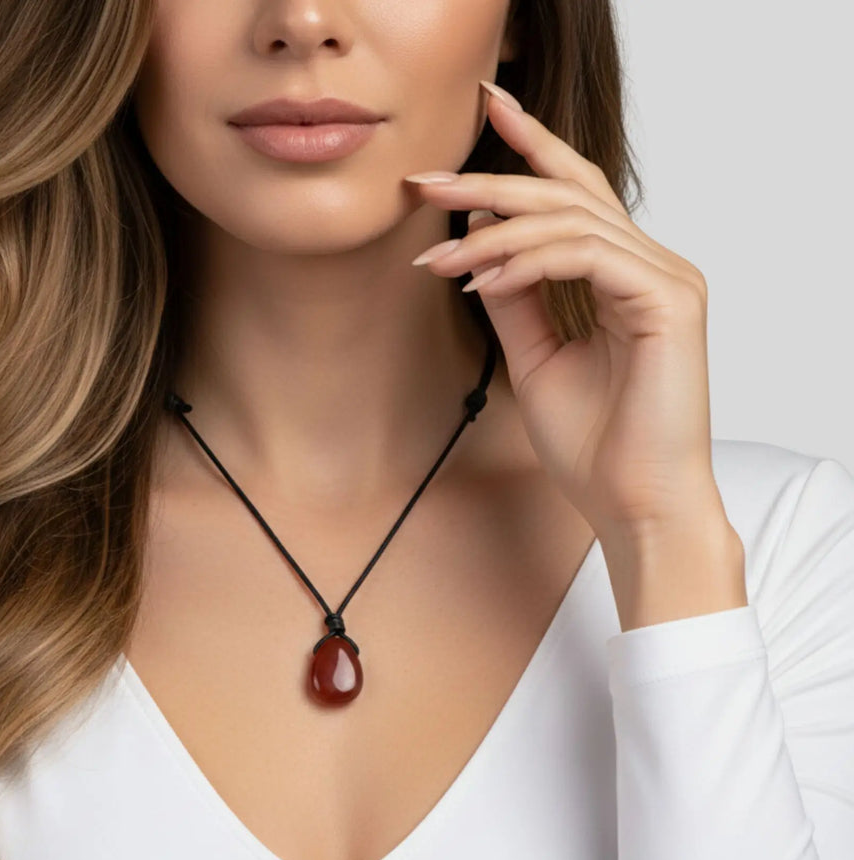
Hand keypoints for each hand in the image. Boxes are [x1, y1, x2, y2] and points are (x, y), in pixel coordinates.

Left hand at [405, 82, 720, 536]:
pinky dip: (527, 261)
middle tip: (425, 178)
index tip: (477, 117)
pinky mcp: (669, 300)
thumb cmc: (594, 445)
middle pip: (570, 191)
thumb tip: (482, 237)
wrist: (634, 506)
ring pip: (571, 220)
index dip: (527, 149)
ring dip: (493, 232)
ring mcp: (667, 279)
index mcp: (627, 275)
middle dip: (492, 178)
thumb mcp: (536, 358)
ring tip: (437, 258)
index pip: (575, 195)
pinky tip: (483, 279)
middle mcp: (653, 265)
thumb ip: (516, 296)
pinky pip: (586, 256)